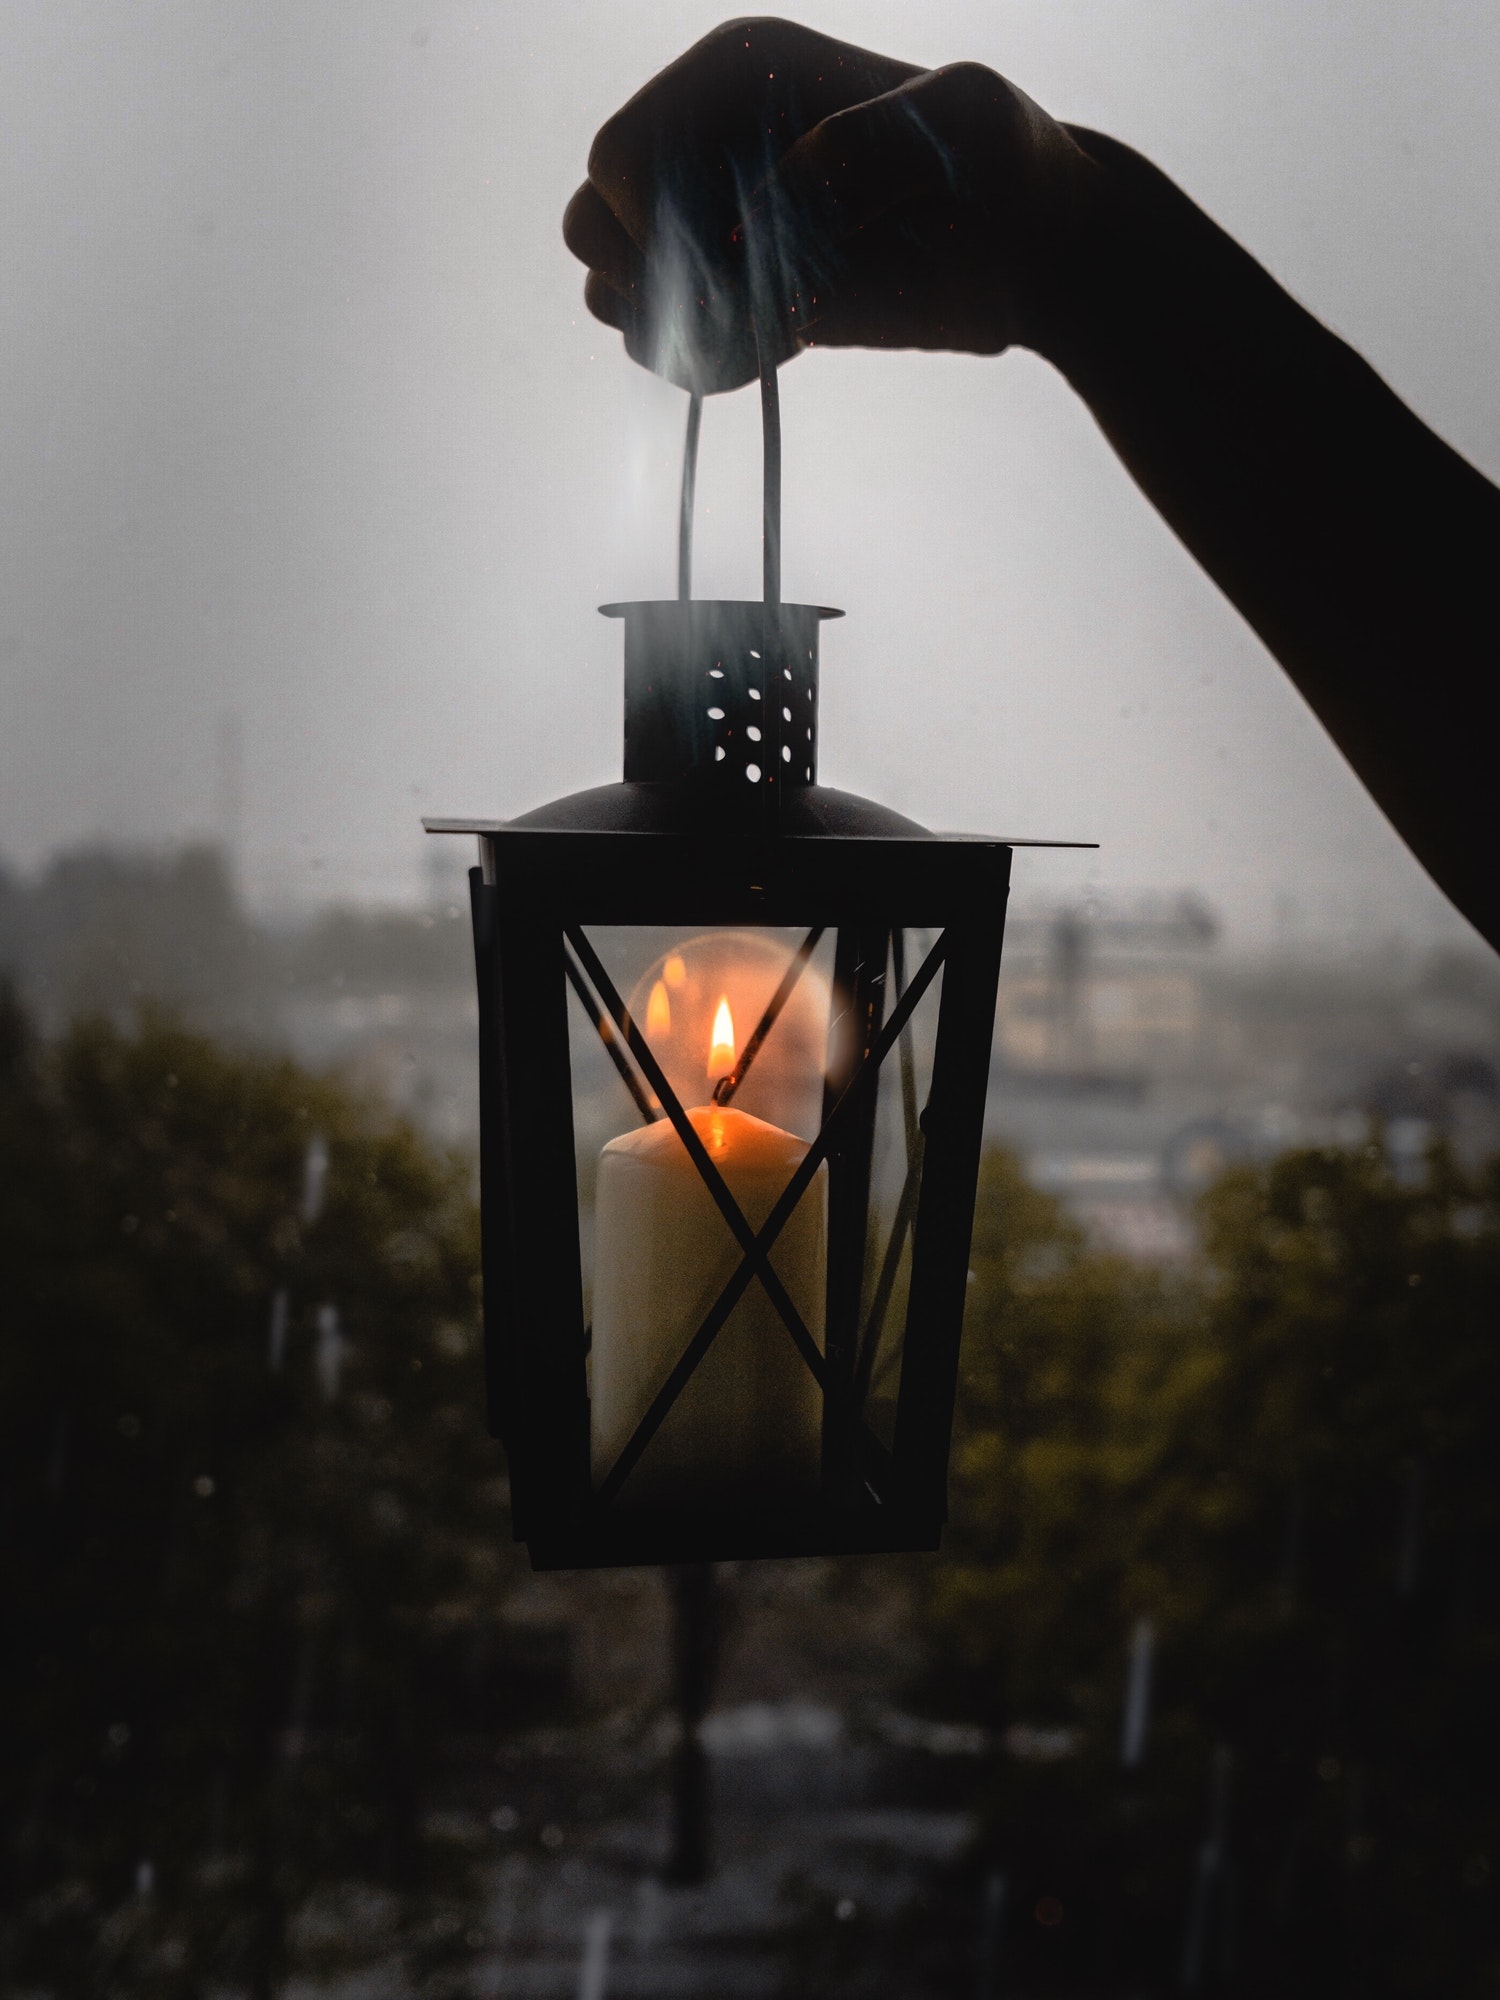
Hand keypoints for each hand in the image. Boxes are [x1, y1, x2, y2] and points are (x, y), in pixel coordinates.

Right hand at [563, 17, 1099, 392]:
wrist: (1033, 248)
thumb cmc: (1004, 165)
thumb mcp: (957, 124)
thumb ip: (864, 145)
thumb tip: (765, 212)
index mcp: (738, 73)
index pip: (623, 156)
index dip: (655, 227)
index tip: (736, 263)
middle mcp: (708, 144)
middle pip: (596, 222)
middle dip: (653, 280)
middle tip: (742, 303)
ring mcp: (717, 224)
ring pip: (615, 286)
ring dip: (674, 326)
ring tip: (770, 328)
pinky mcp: (740, 295)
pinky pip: (665, 340)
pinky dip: (701, 360)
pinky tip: (780, 347)